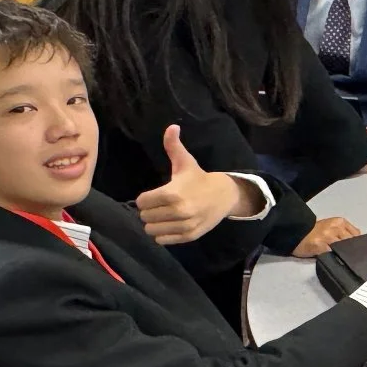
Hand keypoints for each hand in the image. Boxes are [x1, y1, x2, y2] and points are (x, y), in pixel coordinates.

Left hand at [135, 125, 245, 244]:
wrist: (224, 195)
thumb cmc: (199, 178)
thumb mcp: (185, 162)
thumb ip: (173, 145)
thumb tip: (171, 126)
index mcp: (173, 193)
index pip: (142, 202)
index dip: (145, 198)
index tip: (155, 195)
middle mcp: (178, 211)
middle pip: (145, 216)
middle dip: (149, 211)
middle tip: (160, 205)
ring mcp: (184, 225)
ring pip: (152, 230)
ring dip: (155, 224)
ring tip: (164, 216)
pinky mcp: (189, 235)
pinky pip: (163, 240)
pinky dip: (163, 234)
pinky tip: (170, 224)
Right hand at [293, 216, 361, 257]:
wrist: (297, 233)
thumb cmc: (316, 231)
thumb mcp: (332, 226)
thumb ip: (345, 232)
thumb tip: (359, 241)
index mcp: (340, 222)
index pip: (357, 234)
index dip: (357, 244)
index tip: (357, 251)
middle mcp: (335, 227)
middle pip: (351, 242)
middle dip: (352, 250)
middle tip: (352, 258)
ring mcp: (328, 237)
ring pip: (343, 248)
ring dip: (344, 255)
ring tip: (344, 260)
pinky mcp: (320, 246)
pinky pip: (333, 254)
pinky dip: (336, 258)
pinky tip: (336, 261)